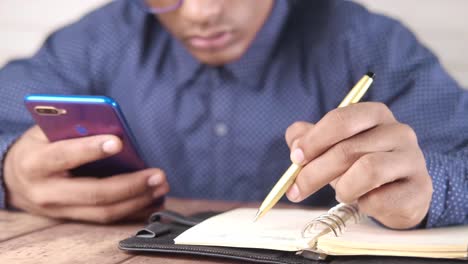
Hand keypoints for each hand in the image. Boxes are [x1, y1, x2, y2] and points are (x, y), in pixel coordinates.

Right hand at [3, 126, 169, 222]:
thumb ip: (73, 127)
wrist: (15, 179)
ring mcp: (61, 210)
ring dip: (138, 201)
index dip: (91, 149)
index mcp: (37, 163)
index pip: (64, 156)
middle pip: (94, 193)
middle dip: (130, 185)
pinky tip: (153, 201)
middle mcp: (47, 192)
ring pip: (104, 212)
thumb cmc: (38, 147)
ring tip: (161, 187)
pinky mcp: (75, 219)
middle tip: (158, 175)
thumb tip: (111, 124)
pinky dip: (133, 211)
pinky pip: (107, 220)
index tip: (118, 142)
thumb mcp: (47, 131)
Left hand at [284, 102, 432, 228]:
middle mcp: (398, 131)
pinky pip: (381, 199)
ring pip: (367, 171)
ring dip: (343, 188)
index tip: (295, 158)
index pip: (341, 120)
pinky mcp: (420, 189)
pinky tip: (364, 202)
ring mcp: (413, 159)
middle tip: (296, 190)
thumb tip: (295, 142)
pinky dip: (363, 204)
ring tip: (341, 193)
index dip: (314, 140)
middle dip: (315, 172)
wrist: (399, 194)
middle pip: (347, 149)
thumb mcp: (333, 147)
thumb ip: (309, 139)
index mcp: (374, 114)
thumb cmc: (360, 165)